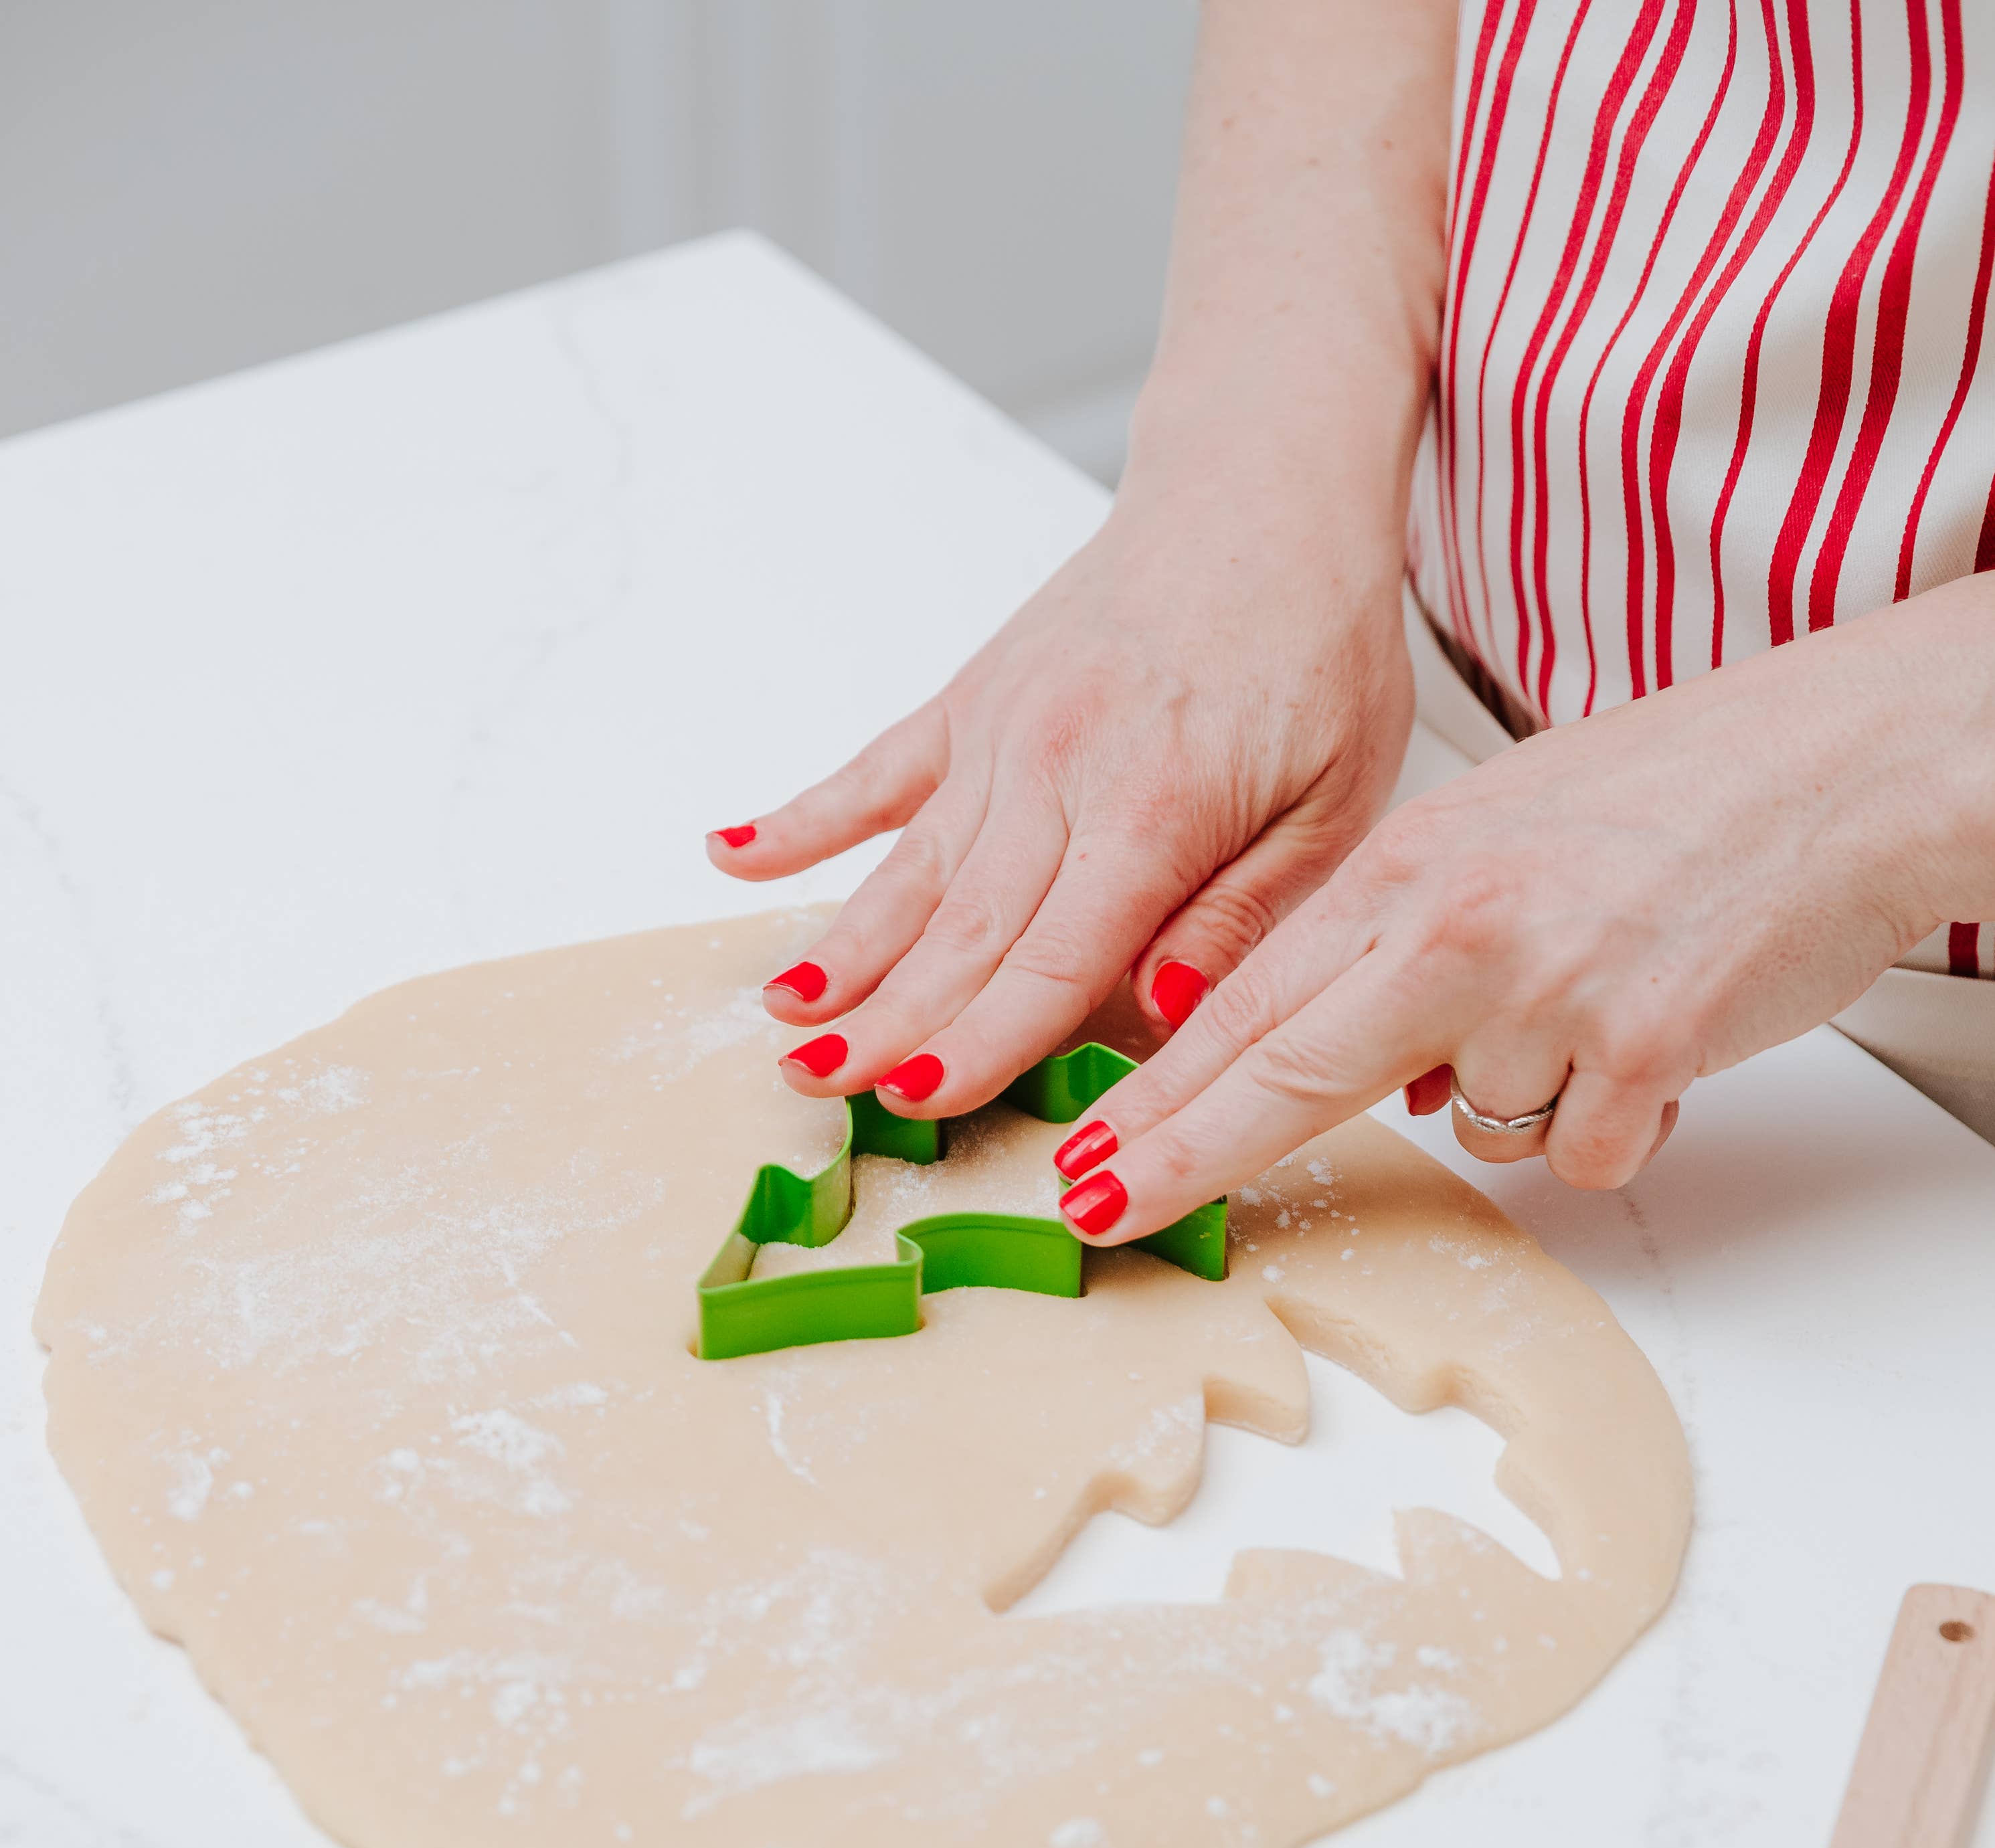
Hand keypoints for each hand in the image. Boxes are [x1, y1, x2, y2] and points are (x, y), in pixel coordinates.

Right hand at [705, 488, 1414, 1116]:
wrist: (1265, 489)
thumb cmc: (1315, 653)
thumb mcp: (1332, 803)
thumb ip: (1240, 915)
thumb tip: (1159, 1013)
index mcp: (1155, 806)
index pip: (1052, 958)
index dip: (981, 1040)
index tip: (915, 1098)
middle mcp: (1057, 765)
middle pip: (962, 926)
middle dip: (886, 1017)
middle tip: (815, 1088)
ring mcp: (1000, 728)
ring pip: (909, 865)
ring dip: (841, 946)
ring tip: (780, 1014)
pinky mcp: (972, 696)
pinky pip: (876, 770)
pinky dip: (801, 816)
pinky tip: (732, 857)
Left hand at [1049, 587, 1994, 1231]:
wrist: (1845, 765)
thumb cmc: (1676, 799)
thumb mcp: (1494, 842)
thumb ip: (1400, 945)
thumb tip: (1360, 1069)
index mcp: (1409, 871)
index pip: (1244, 1007)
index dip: (1153, 1101)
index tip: (1082, 1162)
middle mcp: (1456, 928)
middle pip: (1280, 1076)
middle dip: (1180, 1155)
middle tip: (1095, 1213)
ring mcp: (1544, 992)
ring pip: (1465, 1122)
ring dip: (1514, 1096)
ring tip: (1591, 1002)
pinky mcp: (1638, 1050)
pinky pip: (1579, 1146)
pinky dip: (1614, 1117)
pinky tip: (1658, 1035)